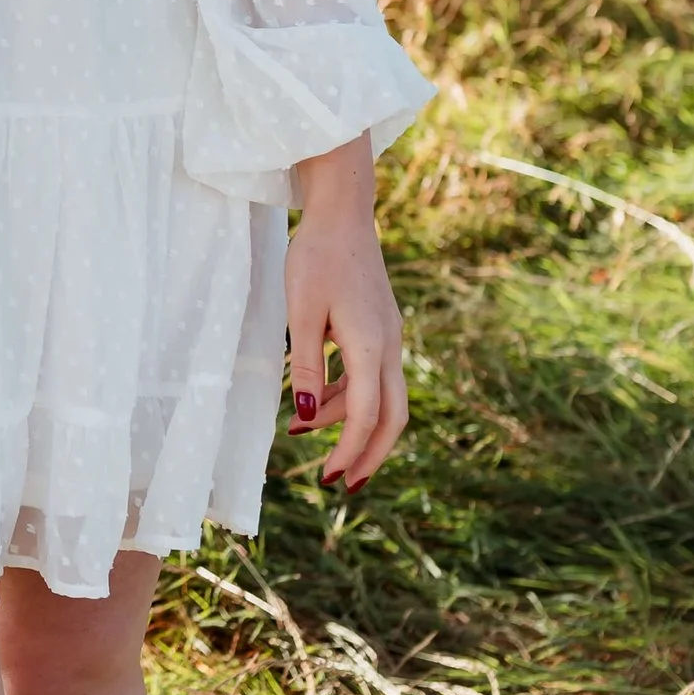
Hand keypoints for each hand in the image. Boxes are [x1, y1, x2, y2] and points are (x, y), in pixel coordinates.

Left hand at [285, 134, 408, 490]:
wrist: (342, 213)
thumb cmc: (315, 257)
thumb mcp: (300, 312)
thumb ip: (305, 366)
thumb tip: (307, 418)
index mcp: (371, 345)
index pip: (366, 414)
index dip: (350, 450)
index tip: (327, 476)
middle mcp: (389, 345)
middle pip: (392, 416)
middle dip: (370, 453)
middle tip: (343, 482)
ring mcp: (388, 335)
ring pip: (382, 396)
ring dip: (350, 421)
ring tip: (306, 431)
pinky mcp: (380, 327)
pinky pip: (372, 374)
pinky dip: (348, 394)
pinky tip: (316, 398)